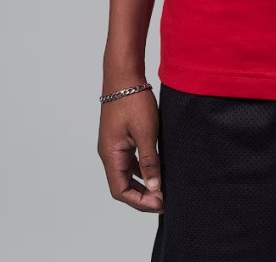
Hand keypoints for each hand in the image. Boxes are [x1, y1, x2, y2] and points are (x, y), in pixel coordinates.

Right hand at [97, 87, 163, 212]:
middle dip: (142, 196)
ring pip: (125, 174)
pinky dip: (141, 169)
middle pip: (122, 185)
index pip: (120, 191)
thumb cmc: (133, 101)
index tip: (160, 203)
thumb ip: (150, 162)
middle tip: (164, 199)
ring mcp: (113, 145)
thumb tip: (155, 188)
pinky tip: (155, 169)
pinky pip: (128, 161)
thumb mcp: (146, 133)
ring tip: (162, 188)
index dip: (140, 201)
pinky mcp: (119, 137)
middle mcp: (108, 153)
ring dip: (142, 184)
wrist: (124, 75)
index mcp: (111, 155)